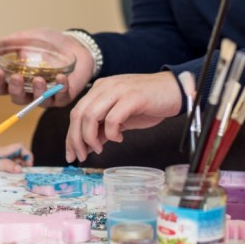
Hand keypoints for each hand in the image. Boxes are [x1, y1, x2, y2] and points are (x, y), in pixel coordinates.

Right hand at [0, 28, 92, 106]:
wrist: (74, 42)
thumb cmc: (47, 42)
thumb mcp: (25, 38)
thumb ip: (5, 44)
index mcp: (17, 78)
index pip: (1, 88)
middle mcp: (29, 90)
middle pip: (17, 98)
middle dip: (15, 89)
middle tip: (17, 77)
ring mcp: (46, 95)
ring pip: (38, 102)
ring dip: (37, 91)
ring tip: (38, 78)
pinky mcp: (63, 96)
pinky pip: (60, 98)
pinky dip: (60, 89)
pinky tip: (60, 77)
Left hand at [0, 143, 32, 185]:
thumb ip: (6, 165)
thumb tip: (20, 169)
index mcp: (4, 152)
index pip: (20, 148)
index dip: (27, 155)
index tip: (28, 166)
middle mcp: (3, 158)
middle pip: (20, 158)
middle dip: (24, 166)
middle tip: (24, 177)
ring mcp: (0, 166)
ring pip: (14, 168)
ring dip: (17, 174)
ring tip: (17, 183)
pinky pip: (7, 176)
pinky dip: (10, 180)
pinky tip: (9, 187)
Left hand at [65, 71, 180, 162]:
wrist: (174, 90)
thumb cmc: (149, 103)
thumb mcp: (121, 116)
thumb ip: (103, 126)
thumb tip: (89, 145)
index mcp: (100, 89)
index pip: (76, 112)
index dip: (71, 135)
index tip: (71, 154)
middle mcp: (105, 87)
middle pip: (78, 114)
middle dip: (76, 139)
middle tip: (81, 156)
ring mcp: (118, 90)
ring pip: (90, 115)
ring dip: (90, 137)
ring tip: (99, 148)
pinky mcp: (132, 98)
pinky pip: (112, 119)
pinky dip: (111, 133)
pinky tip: (119, 138)